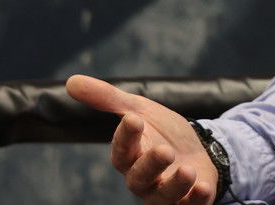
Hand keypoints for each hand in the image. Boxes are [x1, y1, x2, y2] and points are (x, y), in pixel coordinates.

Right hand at [65, 74, 219, 204]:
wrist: (198, 148)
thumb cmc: (162, 132)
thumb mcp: (140, 110)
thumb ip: (108, 99)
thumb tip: (70, 81)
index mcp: (130, 156)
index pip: (121, 150)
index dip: (125, 137)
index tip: (133, 119)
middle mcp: (144, 179)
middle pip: (140, 177)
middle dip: (151, 164)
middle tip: (165, 151)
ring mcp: (166, 192)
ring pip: (164, 196)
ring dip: (176, 185)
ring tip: (188, 171)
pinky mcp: (189, 201)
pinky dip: (196, 199)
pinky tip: (204, 187)